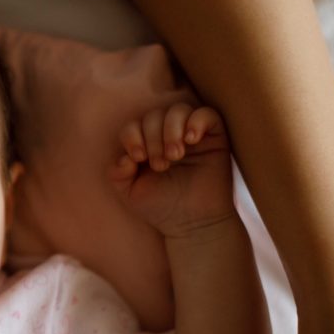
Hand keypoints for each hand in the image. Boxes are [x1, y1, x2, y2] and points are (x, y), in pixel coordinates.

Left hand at [110, 104, 233, 236]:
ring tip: (175, 156)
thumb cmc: (161, 207)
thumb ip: (118, 173)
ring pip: (178, 110)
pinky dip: (196, 122)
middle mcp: (168, 136)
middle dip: (152, 138)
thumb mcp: (130, 191)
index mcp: (146, 144)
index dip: (132, 136)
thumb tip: (124, 157)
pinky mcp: (215, 138)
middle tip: (160, 165)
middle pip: (154, 115)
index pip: (134, 125)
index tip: (138, 158)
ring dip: (171, 130)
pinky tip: (191, 140)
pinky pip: (207, 114)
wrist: (192, 223)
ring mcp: (192, 135)